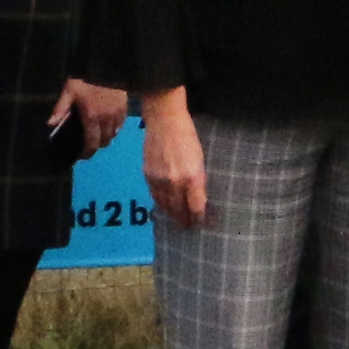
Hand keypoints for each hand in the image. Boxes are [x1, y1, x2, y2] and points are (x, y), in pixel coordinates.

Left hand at [54, 76, 129, 157]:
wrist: (105, 65)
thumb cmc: (86, 78)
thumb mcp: (70, 90)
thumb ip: (61, 108)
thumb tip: (51, 124)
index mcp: (91, 117)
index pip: (92, 143)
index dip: (88, 153)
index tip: (83, 156)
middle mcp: (106, 119)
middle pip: (104, 141)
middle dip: (96, 146)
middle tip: (89, 144)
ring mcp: (118, 113)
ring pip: (114, 134)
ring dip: (106, 137)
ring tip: (99, 134)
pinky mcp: (125, 107)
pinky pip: (121, 124)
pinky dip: (115, 128)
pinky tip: (109, 124)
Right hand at [139, 91, 207, 227]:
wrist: (165, 120)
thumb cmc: (188, 136)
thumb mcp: (200, 159)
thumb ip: (198, 180)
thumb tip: (198, 198)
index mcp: (193, 177)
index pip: (196, 207)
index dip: (198, 218)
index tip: (201, 223)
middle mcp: (175, 182)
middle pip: (179, 210)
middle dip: (185, 220)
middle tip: (189, 227)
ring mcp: (160, 180)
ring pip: (165, 206)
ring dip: (172, 215)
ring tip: (177, 221)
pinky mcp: (148, 175)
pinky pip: (154, 196)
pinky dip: (160, 204)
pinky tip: (165, 207)